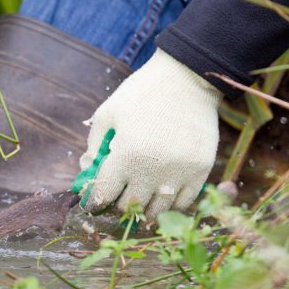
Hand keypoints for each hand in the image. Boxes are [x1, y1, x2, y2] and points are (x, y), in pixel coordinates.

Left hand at [75, 48, 221, 218]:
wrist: (187, 77)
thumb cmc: (141, 94)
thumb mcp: (108, 114)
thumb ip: (93, 146)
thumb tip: (86, 172)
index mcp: (126, 155)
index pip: (104, 195)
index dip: (94, 202)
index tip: (92, 203)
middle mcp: (153, 169)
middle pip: (129, 206)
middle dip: (118, 205)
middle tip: (116, 198)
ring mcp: (180, 172)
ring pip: (157, 211)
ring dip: (144, 210)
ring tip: (139, 202)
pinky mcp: (201, 170)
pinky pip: (184, 203)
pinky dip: (170, 204)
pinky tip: (161, 196)